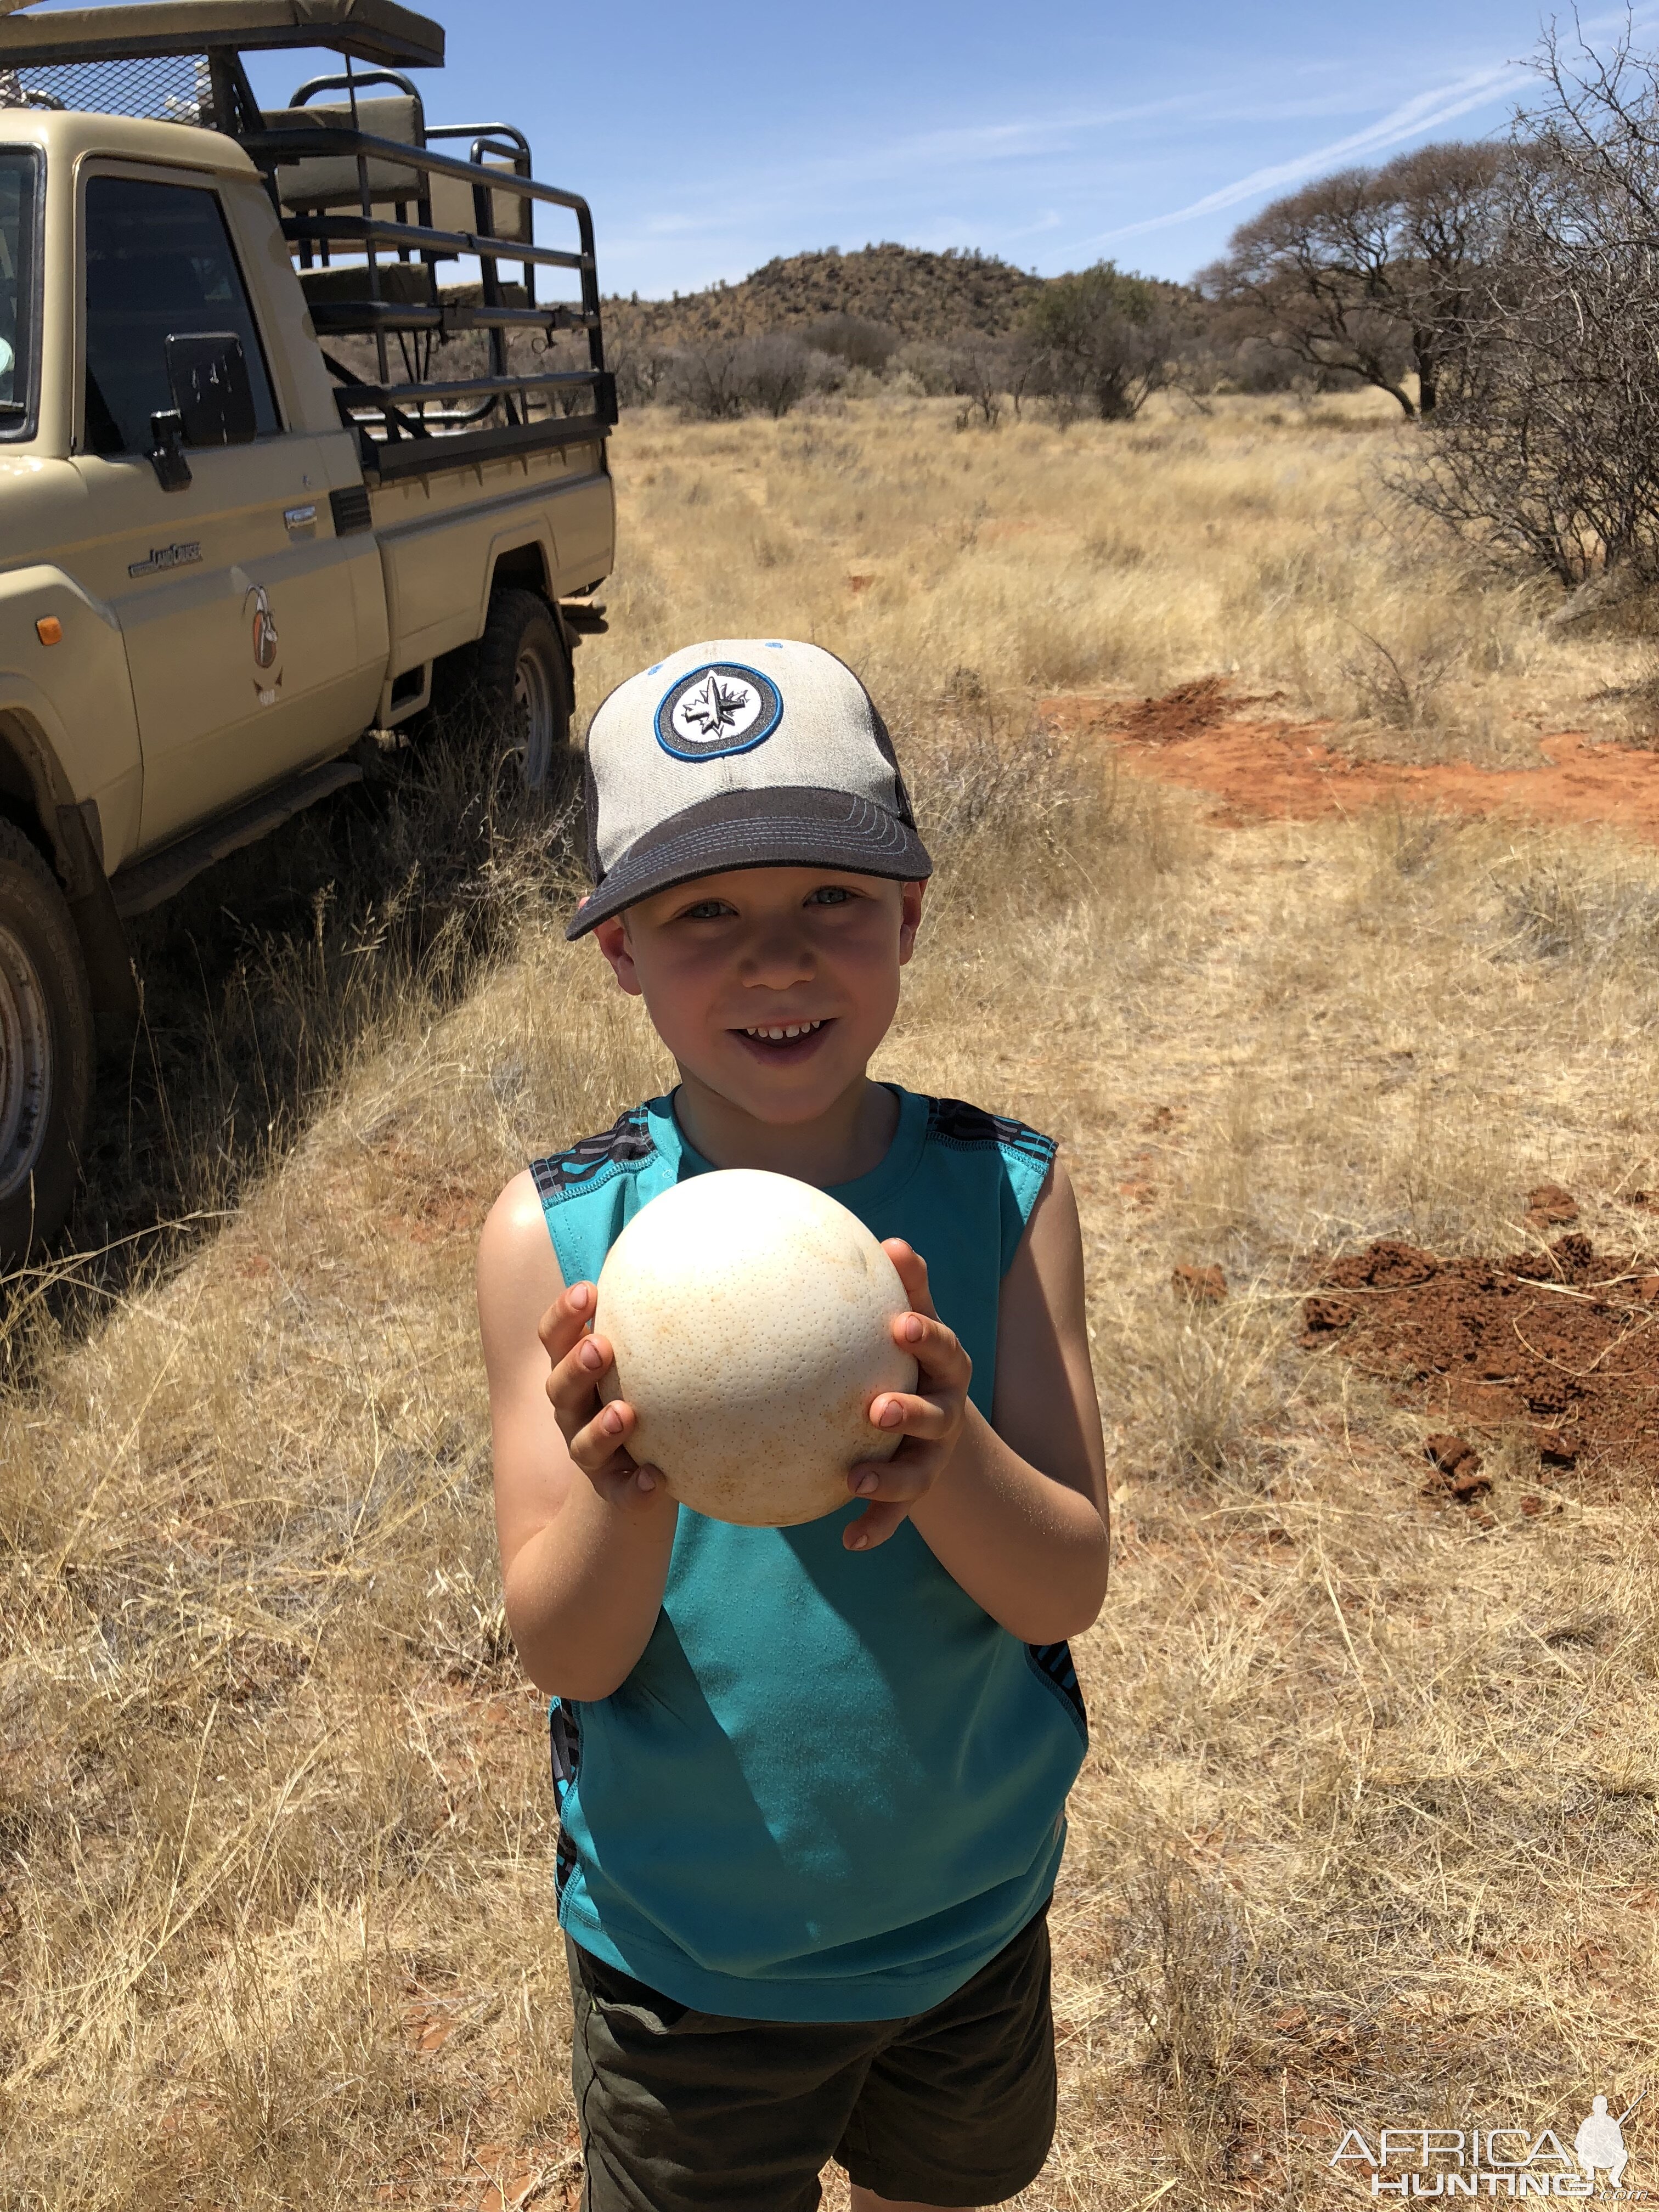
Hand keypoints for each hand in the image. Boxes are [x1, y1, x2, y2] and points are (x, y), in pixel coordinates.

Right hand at [538, 1281, 663, 1508]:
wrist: (628, 1492)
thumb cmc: (648, 1404)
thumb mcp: (647, 1361)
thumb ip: (659, 1319)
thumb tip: (694, 1239)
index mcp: (577, 1375)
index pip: (556, 1340)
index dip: (565, 1315)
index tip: (589, 1289)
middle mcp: (574, 1412)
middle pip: (559, 1387)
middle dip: (575, 1363)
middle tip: (602, 1345)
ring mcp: (590, 1455)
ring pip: (582, 1443)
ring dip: (602, 1427)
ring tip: (627, 1413)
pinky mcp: (615, 1493)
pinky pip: (622, 1494)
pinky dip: (637, 1488)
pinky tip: (658, 1479)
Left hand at [844, 1241, 970, 1551]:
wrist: (931, 1418)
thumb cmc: (912, 1356)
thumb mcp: (916, 1322)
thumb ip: (908, 1287)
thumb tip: (892, 1240)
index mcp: (947, 1369)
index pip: (943, 1349)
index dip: (926, 1338)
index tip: (900, 1326)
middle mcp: (947, 1415)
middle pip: (937, 1416)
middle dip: (911, 1412)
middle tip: (877, 1410)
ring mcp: (932, 1457)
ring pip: (917, 1473)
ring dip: (889, 1480)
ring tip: (853, 1480)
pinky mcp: (915, 1492)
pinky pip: (896, 1515)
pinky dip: (876, 1527)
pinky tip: (848, 1541)